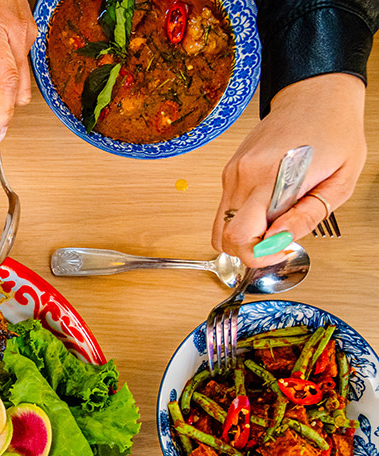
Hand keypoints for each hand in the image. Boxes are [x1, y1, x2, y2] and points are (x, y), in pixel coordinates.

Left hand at [0, 0, 35, 138]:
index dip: (4, 111)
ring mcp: (27, 30)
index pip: (6, 81)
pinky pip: (21, 62)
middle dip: (1, 102)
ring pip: (22, 77)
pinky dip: (7, 69)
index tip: (0, 130)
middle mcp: (15, 30)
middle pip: (19, 86)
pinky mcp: (31, 31)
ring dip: (3, 84)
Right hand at [215, 74, 366, 266]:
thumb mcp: (341, 180)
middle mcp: (244, 174)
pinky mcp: (230, 171)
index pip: (241, 235)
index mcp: (271, 176)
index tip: (279, 250)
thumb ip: (308, 215)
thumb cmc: (335, 130)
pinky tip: (269, 206)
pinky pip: (227, 209)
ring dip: (245, 235)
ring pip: (220, 227)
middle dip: (248, 250)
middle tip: (277, 241)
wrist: (316, 94)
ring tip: (275, 222)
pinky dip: (244, 218)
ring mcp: (233, 172)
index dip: (258, 254)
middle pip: (223, 238)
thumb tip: (278, 240)